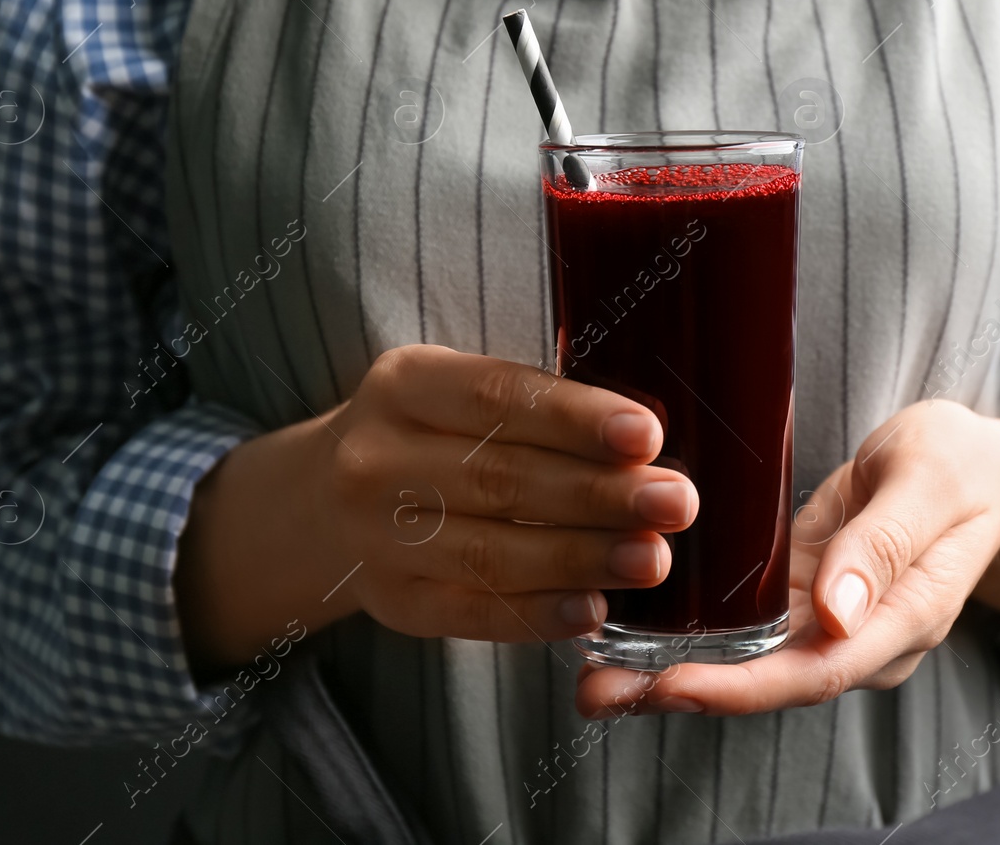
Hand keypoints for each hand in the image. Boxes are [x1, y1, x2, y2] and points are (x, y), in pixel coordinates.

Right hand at [175, 345, 697, 667]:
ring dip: (582, 557)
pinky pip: (470, 613)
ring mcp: (375, 537)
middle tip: (676, 502)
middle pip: (501, 478)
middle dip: (599, 493)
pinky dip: (536, 615)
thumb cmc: (432, 433)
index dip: (574, 417)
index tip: (648, 434)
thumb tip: (647, 441)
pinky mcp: (391, 602)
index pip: (496, 397)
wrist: (324, 502)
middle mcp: (375, 459)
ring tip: (653, 558)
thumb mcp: (457, 390)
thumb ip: (535, 405)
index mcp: (403, 384)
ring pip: (490, 551)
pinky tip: (593, 610)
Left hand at [574, 399, 999, 717]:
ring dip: (668, 670)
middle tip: (595, 691)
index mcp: (903, 617)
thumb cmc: (965, 466)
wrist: (982, 470)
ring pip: (745, 660)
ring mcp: (828, 620)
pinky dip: (686, 631)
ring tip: (589, 674)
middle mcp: (859, 636)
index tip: (670, 685)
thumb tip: (835, 615)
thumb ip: (884, 543)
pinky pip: (742, 624)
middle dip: (679, 692)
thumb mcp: (930, 481)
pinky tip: (628, 625)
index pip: (815, 671)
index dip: (738, 687)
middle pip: (766, 681)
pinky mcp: (801, 594)